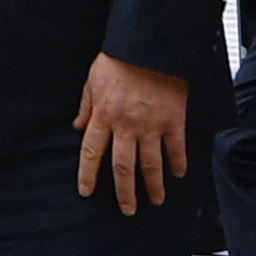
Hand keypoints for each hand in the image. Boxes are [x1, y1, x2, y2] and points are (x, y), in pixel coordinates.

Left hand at [71, 55, 189, 213]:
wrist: (150, 45)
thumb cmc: (119, 59)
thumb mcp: (93, 79)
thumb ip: (85, 106)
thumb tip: (77, 127)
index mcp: (103, 115)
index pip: (91, 153)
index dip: (88, 175)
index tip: (86, 192)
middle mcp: (126, 125)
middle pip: (123, 168)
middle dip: (124, 193)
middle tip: (128, 209)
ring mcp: (152, 125)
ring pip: (151, 164)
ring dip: (153, 186)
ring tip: (155, 200)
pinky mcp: (173, 120)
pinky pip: (176, 148)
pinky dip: (178, 163)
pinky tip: (178, 174)